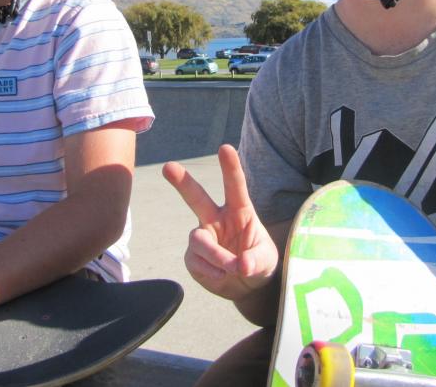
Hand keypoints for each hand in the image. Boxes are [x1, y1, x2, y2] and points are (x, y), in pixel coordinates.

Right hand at [163, 144, 278, 300]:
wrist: (246, 286)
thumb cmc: (258, 262)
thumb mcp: (266, 261)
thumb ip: (256, 261)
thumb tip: (241, 266)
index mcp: (239, 211)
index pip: (235, 186)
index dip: (230, 167)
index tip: (225, 148)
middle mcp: (216, 219)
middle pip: (197, 197)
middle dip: (182, 182)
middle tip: (168, 167)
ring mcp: (202, 237)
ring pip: (199, 240)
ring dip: (216, 256)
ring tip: (233, 269)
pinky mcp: (193, 257)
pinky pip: (196, 262)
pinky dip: (211, 272)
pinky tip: (222, 277)